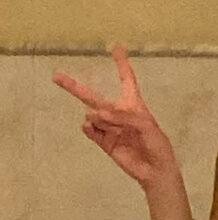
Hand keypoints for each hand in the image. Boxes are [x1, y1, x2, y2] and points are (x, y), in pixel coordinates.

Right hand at [52, 44, 179, 190]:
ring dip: (98, 117)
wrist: (155, 171)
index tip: (117, 48)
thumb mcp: (148, 126)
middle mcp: (119, 115)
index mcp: (134, 106)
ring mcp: (110, 128)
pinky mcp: (105, 143)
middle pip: (94, 97)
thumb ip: (125, 116)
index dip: (122, 64)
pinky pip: (91, 131)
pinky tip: (90, 126)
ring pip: (94, 115)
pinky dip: (89, 128)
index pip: (126, 80)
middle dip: (75, 87)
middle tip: (56, 76)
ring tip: (107, 123)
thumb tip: (98, 114)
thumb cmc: (158, 145)